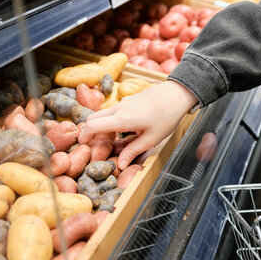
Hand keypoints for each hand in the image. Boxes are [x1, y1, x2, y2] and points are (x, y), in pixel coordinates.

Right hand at [78, 80, 197, 169]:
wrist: (177, 93)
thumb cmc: (167, 117)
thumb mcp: (152, 139)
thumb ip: (133, 151)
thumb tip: (120, 165)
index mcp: (122, 119)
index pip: (91, 125)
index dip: (83, 136)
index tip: (83, 146)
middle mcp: (118, 108)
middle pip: (92, 118)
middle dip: (90, 132)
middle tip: (97, 146)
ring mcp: (123, 102)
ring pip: (102, 114)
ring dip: (101, 126)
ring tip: (113, 140)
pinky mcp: (128, 99)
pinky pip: (113, 110)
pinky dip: (111, 120)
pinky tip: (125, 130)